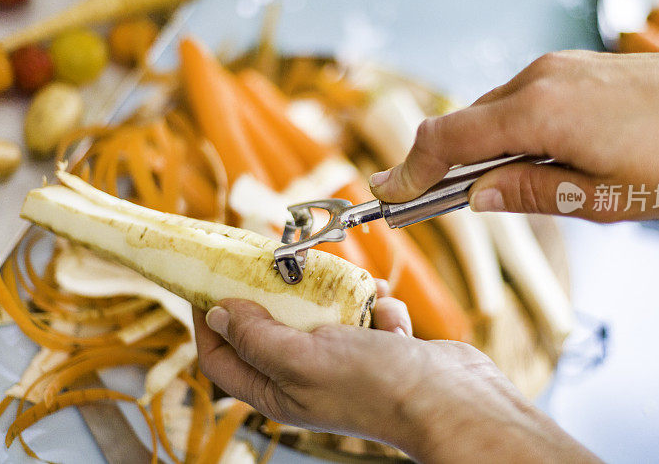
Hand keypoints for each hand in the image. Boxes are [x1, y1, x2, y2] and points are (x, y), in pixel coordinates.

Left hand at [194, 283, 594, 462]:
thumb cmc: (377, 386)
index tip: (209, 283)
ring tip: (353, 290)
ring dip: (338, 297)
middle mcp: (306, 377)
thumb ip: (257, 337)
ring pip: (322, 313)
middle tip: (276, 262)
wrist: (449, 397)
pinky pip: (365, 313)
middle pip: (271, 327)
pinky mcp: (377, 347)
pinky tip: (392, 319)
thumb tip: (219, 313)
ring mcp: (344, 361)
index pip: (222, 358)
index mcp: (279, 391)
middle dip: (277, 295)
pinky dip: (379, 308)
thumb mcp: (303, 358)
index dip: (209, 323)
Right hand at [369, 34, 658, 220]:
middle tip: (426, 204)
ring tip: (492, 191)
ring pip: (490, 113)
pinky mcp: (570, 69)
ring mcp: (554, 69)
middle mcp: (536, 82)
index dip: (410, 169)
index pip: (448, 139)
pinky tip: (531, 159)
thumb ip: (531, 193)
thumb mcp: (604, 197)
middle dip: (439, 165)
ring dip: (477, 151)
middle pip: (461, 124)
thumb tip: (475, 196)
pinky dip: (505, 133)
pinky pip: (518, 102)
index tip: (385, 194)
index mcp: (539, 115)